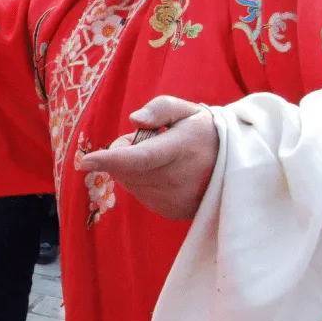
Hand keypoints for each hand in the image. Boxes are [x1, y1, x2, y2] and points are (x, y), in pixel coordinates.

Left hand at [77, 96, 217, 221]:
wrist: (236, 165)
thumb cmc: (203, 132)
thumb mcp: (187, 110)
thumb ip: (160, 108)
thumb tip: (134, 120)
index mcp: (181, 149)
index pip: (140, 158)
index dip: (111, 160)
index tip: (86, 161)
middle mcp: (179, 179)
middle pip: (127, 170)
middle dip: (124, 153)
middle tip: (150, 140)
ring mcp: (176, 199)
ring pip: (130, 183)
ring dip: (133, 169)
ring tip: (162, 158)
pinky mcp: (172, 211)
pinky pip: (140, 194)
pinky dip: (142, 182)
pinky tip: (164, 173)